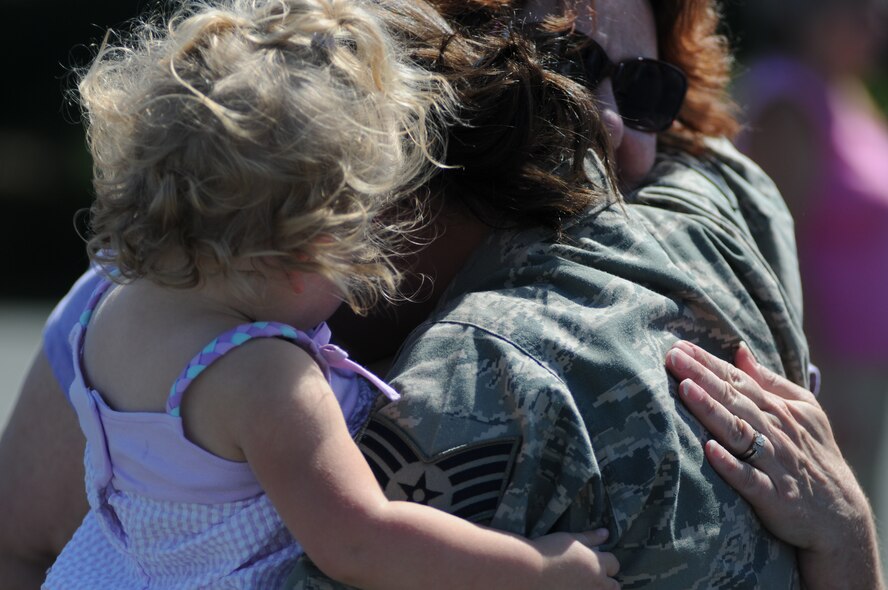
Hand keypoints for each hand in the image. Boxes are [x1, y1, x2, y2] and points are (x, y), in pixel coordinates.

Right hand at [533, 528, 619, 589]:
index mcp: (597, 563)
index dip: (608, 561)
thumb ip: (590, 538)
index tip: (598, 559)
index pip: (614, 564)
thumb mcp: (571, 540)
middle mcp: (596, 582)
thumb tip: (605, 533)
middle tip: (594, 576)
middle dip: (608, 581)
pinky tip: (572, 587)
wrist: (531, 572)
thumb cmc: (549, 551)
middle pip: (614, 585)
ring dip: (598, 589)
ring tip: (585, 584)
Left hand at [665, 340, 883, 589]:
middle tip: (673, 356)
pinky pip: (749, 478)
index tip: (680, 345)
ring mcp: (775, 463)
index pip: (739, 380)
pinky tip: (709, 450)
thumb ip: (769, 381)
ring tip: (685, 389)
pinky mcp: (774, 496)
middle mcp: (776, 431)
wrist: (841, 516)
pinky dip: (730, 464)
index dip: (709, 362)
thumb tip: (740, 350)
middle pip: (734, 399)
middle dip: (703, 376)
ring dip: (711, 410)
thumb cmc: (815, 456)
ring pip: (738, 432)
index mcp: (780, 409)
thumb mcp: (804, 410)